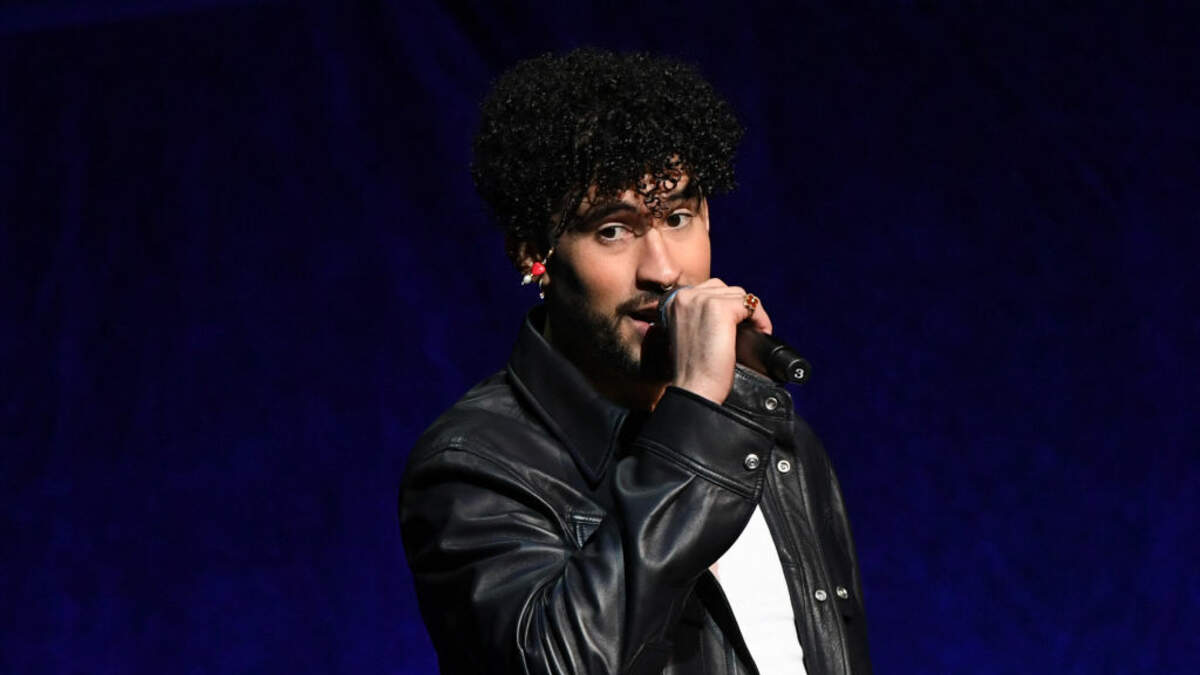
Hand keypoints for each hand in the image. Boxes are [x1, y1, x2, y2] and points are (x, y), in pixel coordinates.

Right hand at [663, 279, 772, 403]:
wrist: (694, 389)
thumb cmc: (693, 370)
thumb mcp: (689, 334)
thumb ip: (699, 317)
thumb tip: (728, 309)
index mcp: (673, 302)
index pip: (708, 290)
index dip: (726, 305)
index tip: (736, 325)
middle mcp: (684, 296)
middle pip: (724, 289)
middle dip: (740, 307)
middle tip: (748, 328)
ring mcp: (701, 300)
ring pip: (739, 295)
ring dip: (751, 313)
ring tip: (755, 331)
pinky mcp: (719, 308)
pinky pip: (750, 304)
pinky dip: (760, 318)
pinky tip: (761, 332)